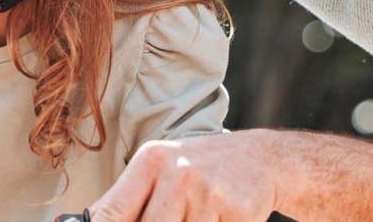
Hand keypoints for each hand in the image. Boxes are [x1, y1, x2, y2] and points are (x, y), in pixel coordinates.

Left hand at [90, 131, 280, 221]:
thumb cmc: (201, 172)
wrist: (262, 158)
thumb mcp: (163, 174)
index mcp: (151, 161)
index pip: (111, 212)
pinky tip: (220, 218)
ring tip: (200, 216)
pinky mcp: (237, 208)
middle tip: (176, 221)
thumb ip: (131, 204)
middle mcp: (176, 172)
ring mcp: (208, 190)